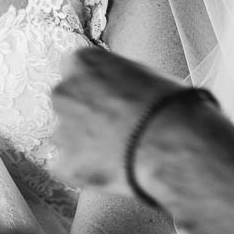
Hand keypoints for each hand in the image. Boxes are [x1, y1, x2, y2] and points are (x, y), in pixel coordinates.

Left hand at [49, 47, 183, 195]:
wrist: (172, 144)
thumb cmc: (168, 105)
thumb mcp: (143, 74)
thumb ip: (117, 80)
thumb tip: (117, 91)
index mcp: (82, 62)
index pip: (78, 71)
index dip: (97, 88)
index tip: (112, 100)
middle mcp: (64, 93)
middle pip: (69, 104)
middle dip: (86, 116)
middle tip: (116, 130)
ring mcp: (61, 130)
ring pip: (68, 138)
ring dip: (86, 145)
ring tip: (120, 153)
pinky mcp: (66, 164)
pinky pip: (70, 168)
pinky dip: (87, 171)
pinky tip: (113, 170)